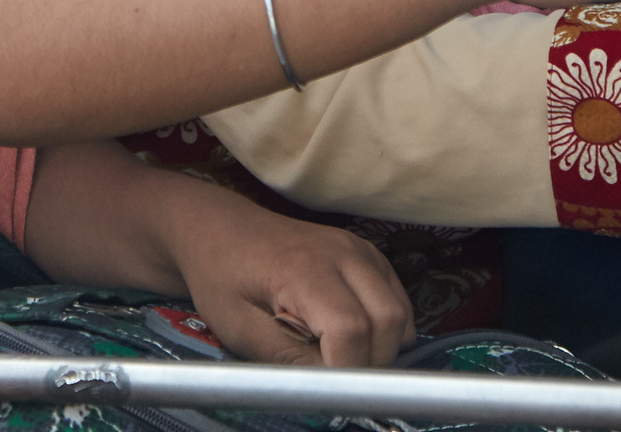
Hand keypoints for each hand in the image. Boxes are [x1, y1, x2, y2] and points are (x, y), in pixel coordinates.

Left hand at [158, 182, 414, 367]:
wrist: (220, 230)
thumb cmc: (222, 277)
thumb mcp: (241, 330)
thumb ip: (291, 361)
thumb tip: (333, 385)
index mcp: (304, 269)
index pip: (350, 330)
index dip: (346, 370)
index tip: (330, 391)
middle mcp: (341, 253)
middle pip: (387, 321)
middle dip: (370, 363)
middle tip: (337, 378)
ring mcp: (359, 249)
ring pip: (399, 311)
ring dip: (381, 346)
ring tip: (342, 356)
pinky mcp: (368, 253)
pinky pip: (396, 297)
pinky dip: (385, 326)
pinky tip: (352, 333)